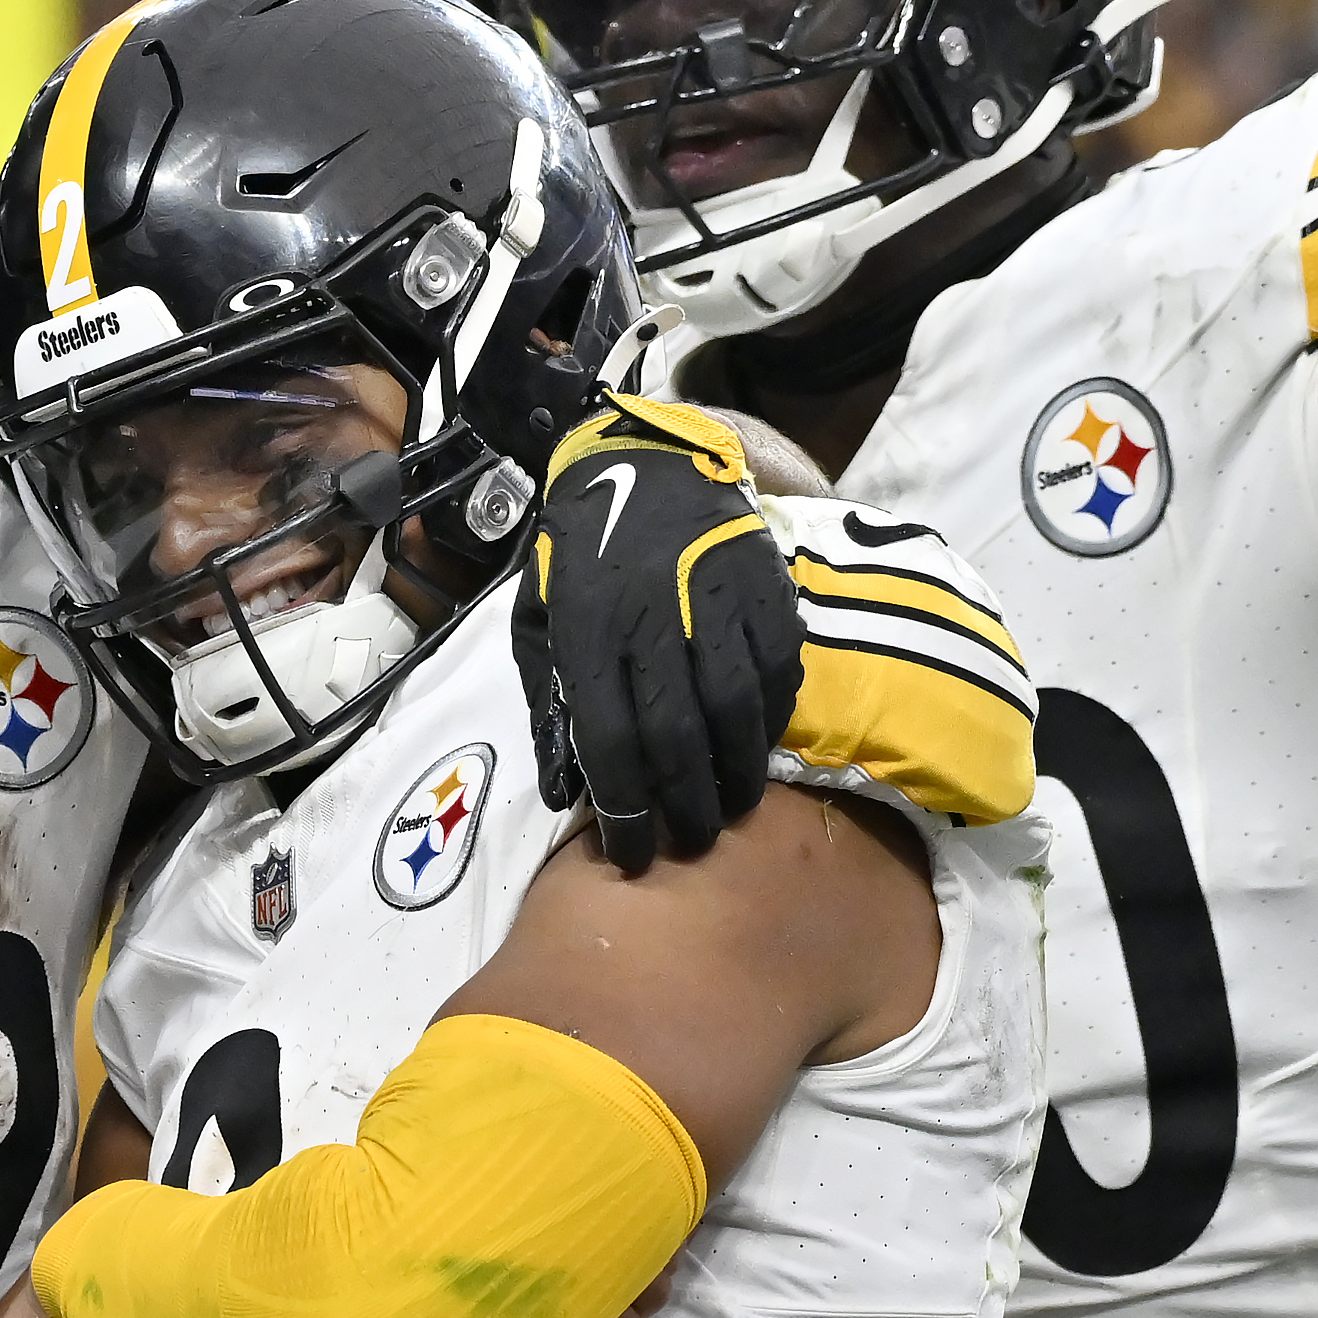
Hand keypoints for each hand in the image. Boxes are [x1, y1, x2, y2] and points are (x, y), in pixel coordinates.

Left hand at [517, 395, 804, 874]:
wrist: (644, 462)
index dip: (625, 810)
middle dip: (688, 803)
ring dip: (740, 771)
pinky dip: (775, 715)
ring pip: (737, 707)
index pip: (610, 741)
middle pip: (678, 734)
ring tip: (736, 806)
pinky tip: (764, 742)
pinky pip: (779, 667)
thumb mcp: (539, 620)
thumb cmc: (581, 555)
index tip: (636, 856)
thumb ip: (550, 702)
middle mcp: (653, 619)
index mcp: (588, 630)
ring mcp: (715, 601)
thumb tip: (567, 791)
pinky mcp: (763, 588)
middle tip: (696, 843)